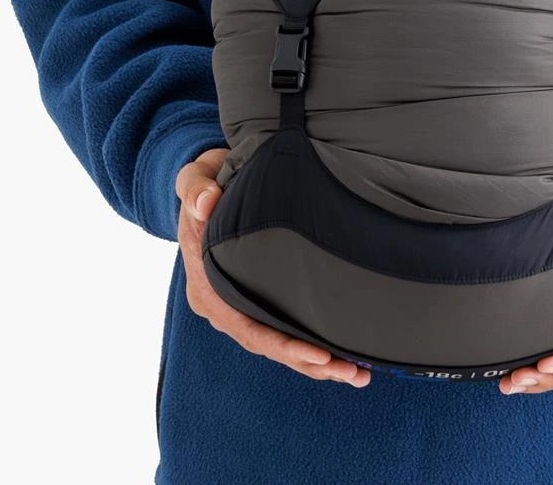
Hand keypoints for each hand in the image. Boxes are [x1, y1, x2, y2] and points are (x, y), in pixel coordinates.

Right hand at [175, 147, 371, 386]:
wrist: (204, 185)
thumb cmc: (204, 183)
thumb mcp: (195, 179)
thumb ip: (197, 190)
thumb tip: (206, 203)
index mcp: (206, 284)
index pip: (246, 326)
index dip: (282, 344)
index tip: (319, 353)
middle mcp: (220, 303)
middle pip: (267, 345)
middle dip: (309, 363)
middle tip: (352, 372)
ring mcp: (236, 305)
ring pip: (277, 344)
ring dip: (315, 362)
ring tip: (357, 373)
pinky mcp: (254, 299)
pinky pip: (281, 330)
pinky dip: (309, 345)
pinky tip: (342, 353)